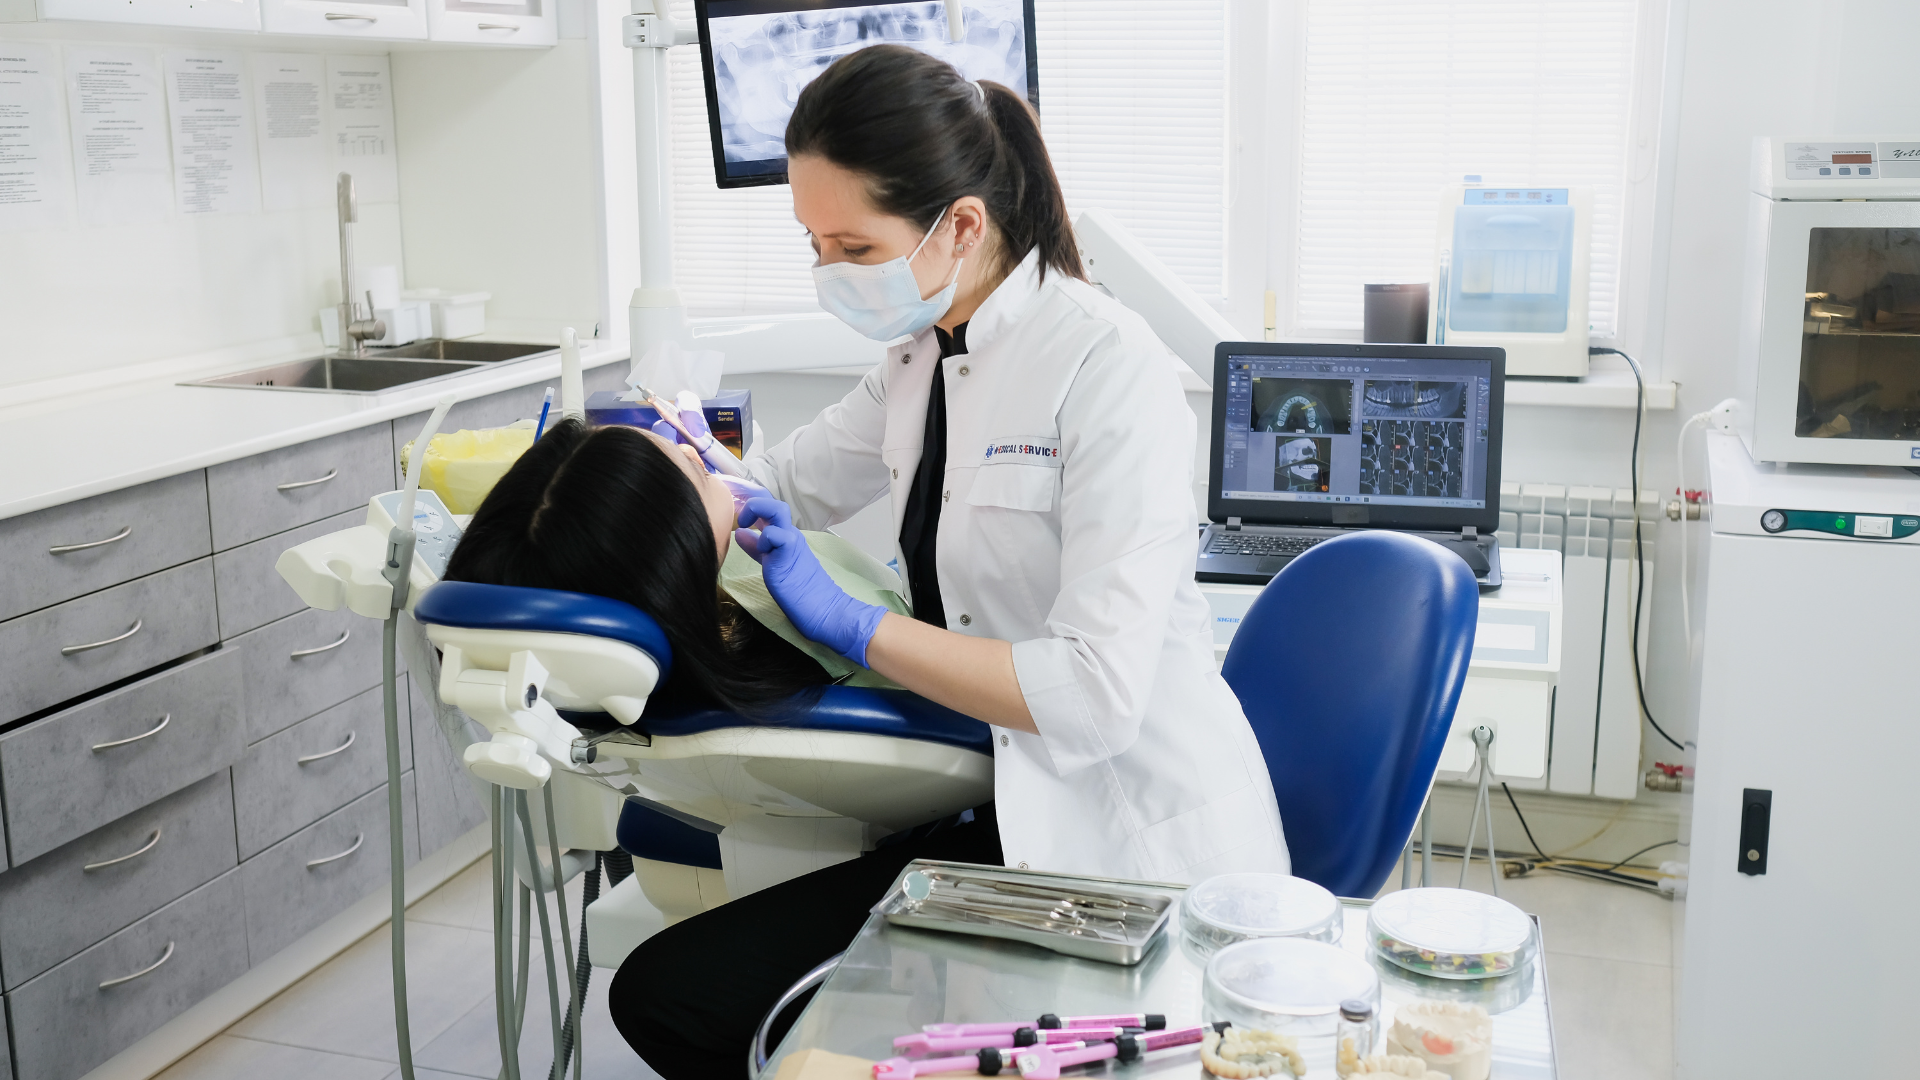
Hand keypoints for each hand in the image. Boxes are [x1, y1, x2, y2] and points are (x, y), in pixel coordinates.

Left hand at [735, 496, 885, 665]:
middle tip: (739, 519)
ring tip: (745, 527)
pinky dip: (764, 538)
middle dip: (750, 502)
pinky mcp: (790, 555)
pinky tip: (761, 552)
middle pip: (771, 500)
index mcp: (785, 535)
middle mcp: (789, 534)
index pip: (768, 507)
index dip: (750, 502)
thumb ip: (757, 548)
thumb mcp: (773, 563)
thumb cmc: (800, 591)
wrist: (825, 609)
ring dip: (757, 511)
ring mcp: (791, 542)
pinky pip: (776, 535)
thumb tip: (740, 533)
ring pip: (776, 509)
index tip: (735, 511)